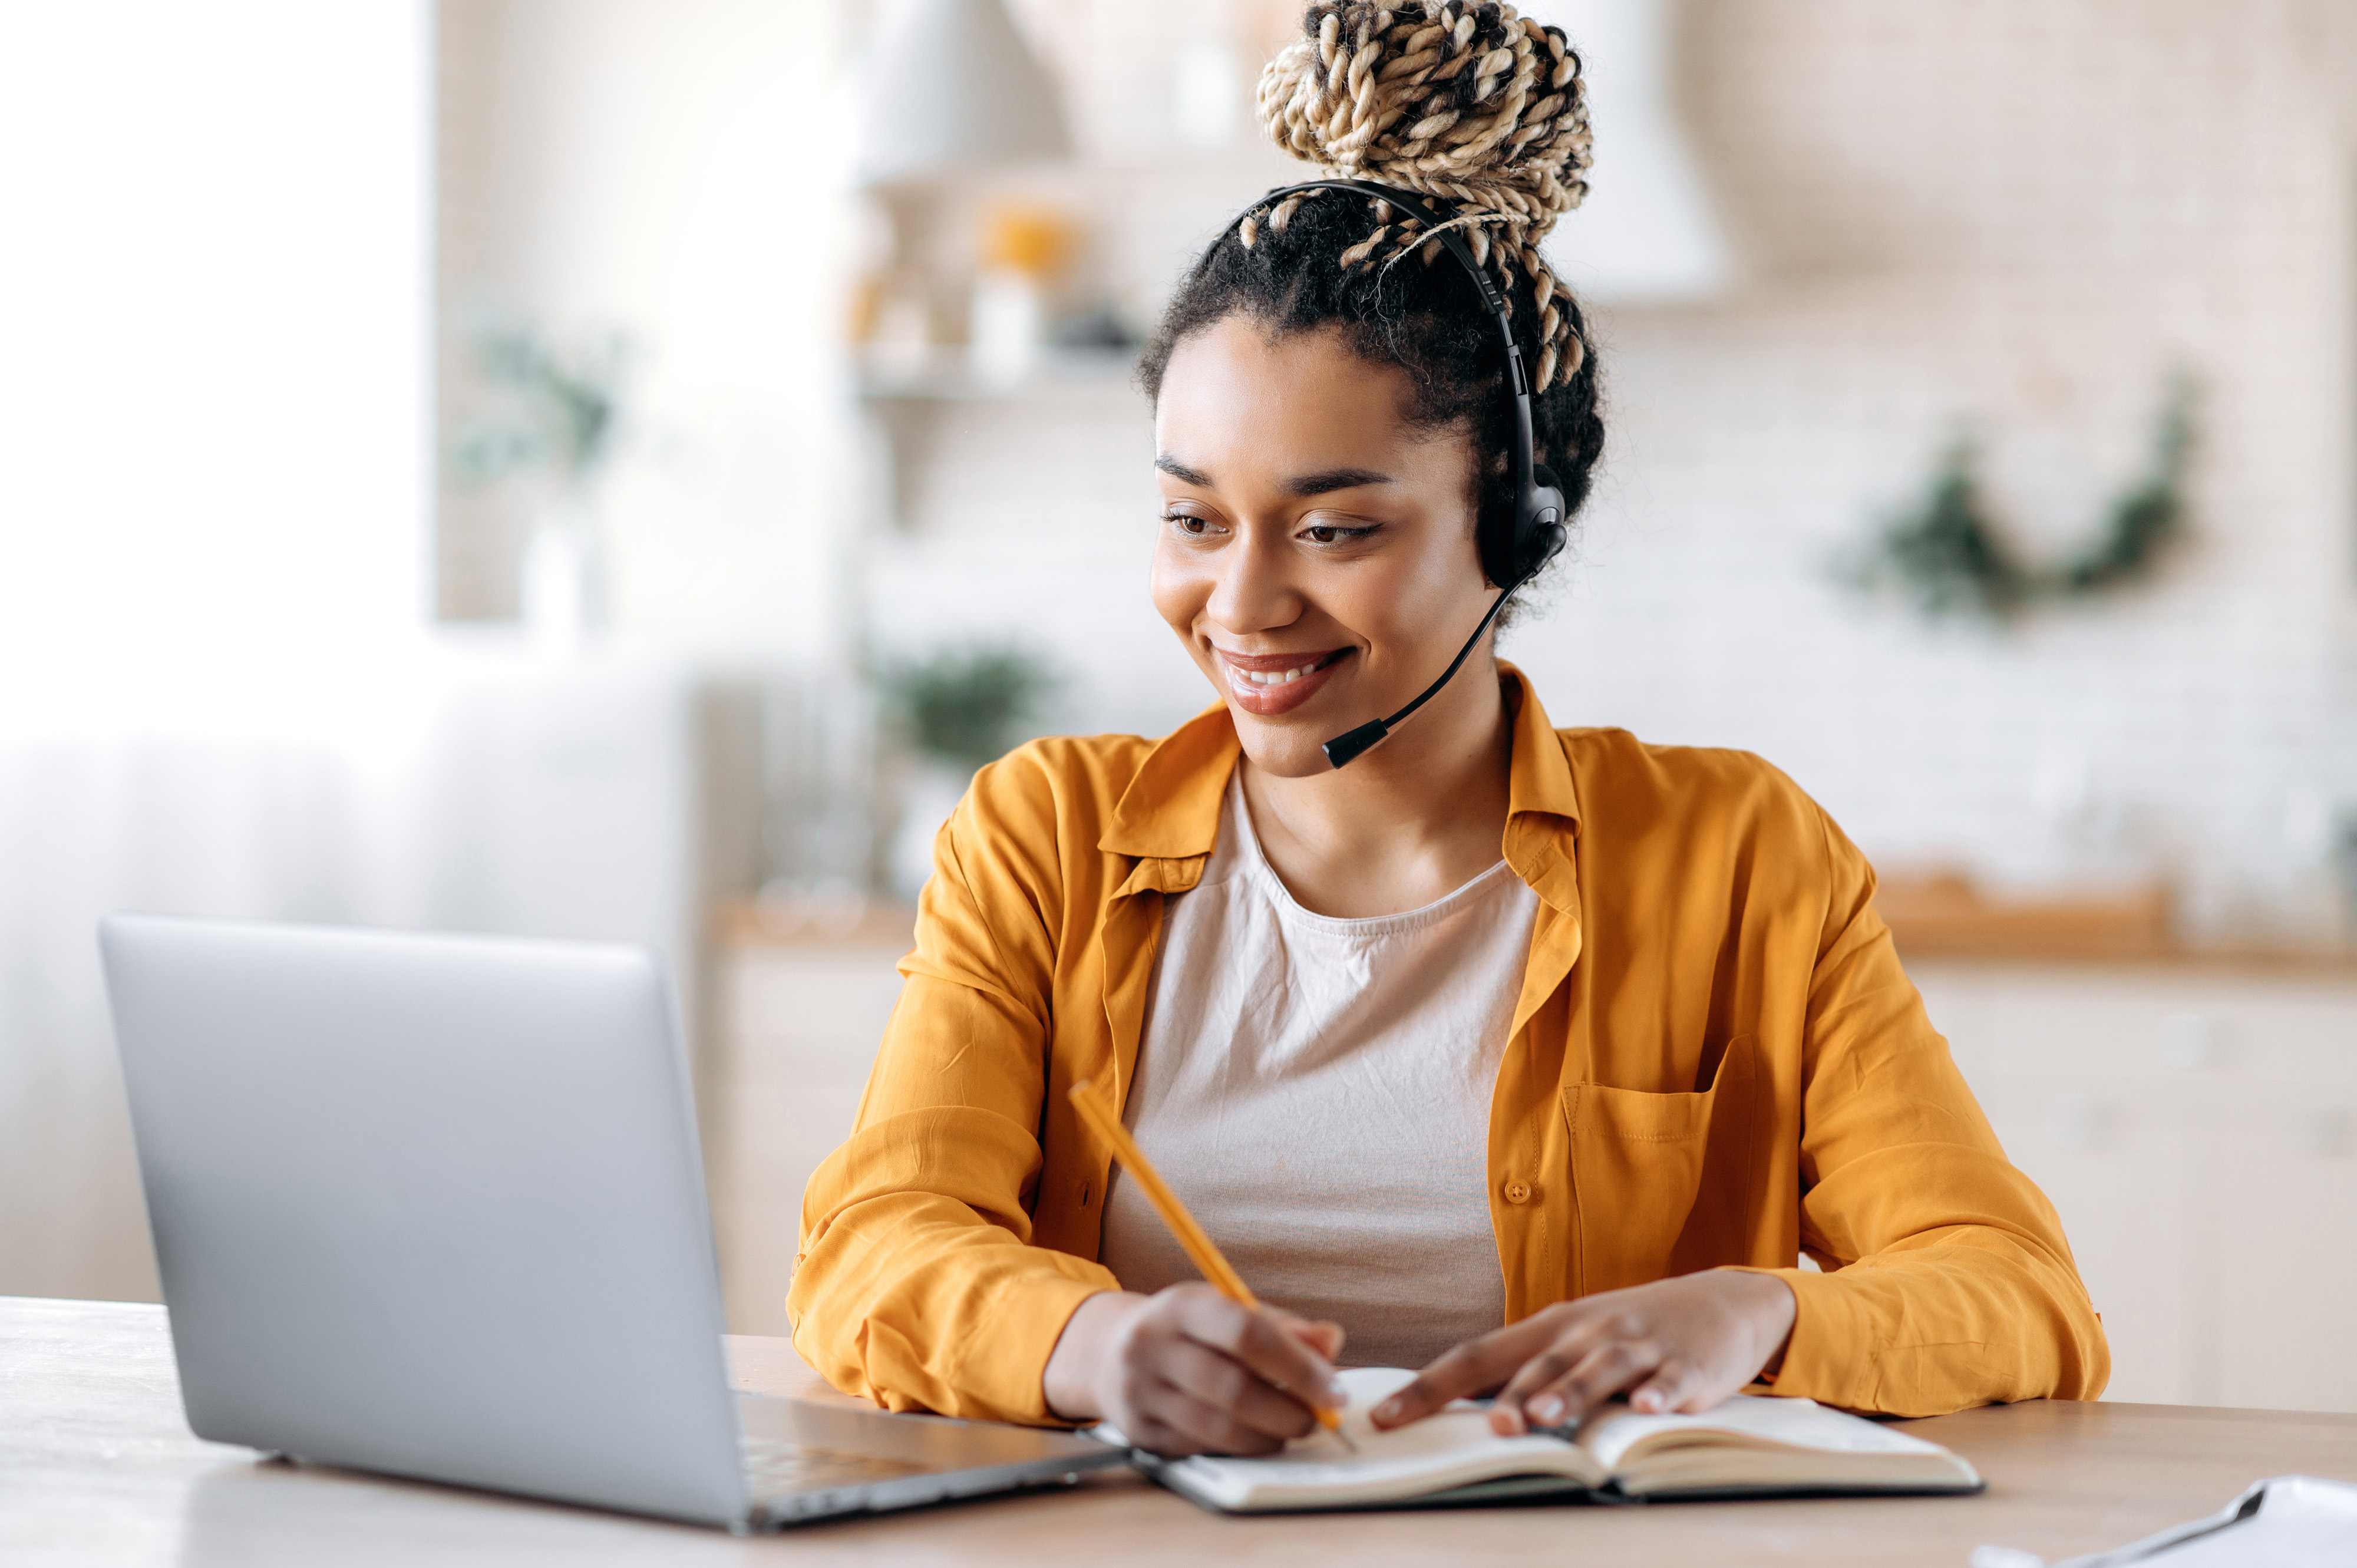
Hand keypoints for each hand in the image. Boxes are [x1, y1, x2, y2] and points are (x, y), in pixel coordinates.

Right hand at [1042, 1284, 1346, 1454]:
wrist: (1109, 1354)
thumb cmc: (1186, 1331)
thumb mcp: (1227, 1311)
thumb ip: (1282, 1327)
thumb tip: (1331, 1342)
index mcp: (1181, 1305)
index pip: (1246, 1332)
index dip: (1297, 1365)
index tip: (1333, 1390)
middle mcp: (1152, 1345)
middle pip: (1232, 1387)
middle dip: (1287, 1410)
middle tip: (1318, 1419)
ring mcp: (1140, 1391)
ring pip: (1217, 1427)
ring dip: (1268, 1436)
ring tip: (1292, 1429)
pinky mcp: (1138, 1431)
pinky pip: (1200, 1448)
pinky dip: (1239, 1448)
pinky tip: (1256, 1438)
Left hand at [1370, 1271, 1796, 1435]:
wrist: (1722, 1302)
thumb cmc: (1631, 1333)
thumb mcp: (1574, 1345)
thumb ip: (1524, 1376)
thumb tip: (1459, 1417)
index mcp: (1549, 1330)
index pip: (1477, 1356)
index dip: (1431, 1387)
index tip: (1387, 1417)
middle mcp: (1587, 1332)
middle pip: (1538, 1363)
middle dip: (1509, 1396)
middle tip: (1485, 1427)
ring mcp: (1638, 1346)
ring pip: (1597, 1369)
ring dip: (1568, 1393)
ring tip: (1541, 1416)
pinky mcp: (1686, 1365)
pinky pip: (1669, 1381)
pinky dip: (1657, 1394)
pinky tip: (1646, 1409)